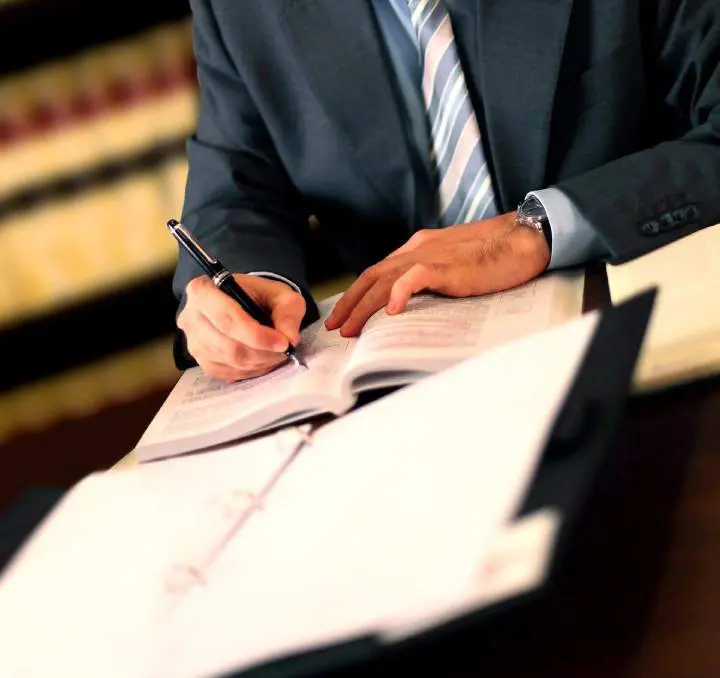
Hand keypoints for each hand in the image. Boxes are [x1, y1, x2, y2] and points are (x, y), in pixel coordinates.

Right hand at [178, 274, 305, 381]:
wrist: (243, 303)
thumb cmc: (259, 296)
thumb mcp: (280, 293)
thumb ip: (288, 310)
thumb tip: (290, 337)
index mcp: (202, 291)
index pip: (227, 318)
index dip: (256, 335)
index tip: (283, 343)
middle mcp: (190, 317)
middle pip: (228, 345)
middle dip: (262, 352)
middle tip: (285, 350)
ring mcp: (193, 343)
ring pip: (230, 361)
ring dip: (260, 362)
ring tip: (277, 353)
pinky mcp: (202, 362)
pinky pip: (228, 373)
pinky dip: (252, 370)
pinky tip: (264, 360)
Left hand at [325, 212, 549, 335]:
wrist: (520, 239)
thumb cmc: (491, 255)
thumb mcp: (451, 265)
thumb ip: (429, 277)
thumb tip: (411, 300)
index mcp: (416, 249)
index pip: (378, 272)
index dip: (358, 294)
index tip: (344, 315)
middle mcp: (416, 250)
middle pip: (373, 276)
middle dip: (351, 302)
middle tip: (336, 327)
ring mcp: (430, 256)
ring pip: (386, 280)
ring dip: (365, 305)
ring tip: (352, 328)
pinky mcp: (447, 266)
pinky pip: (416, 277)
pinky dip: (400, 292)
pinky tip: (392, 310)